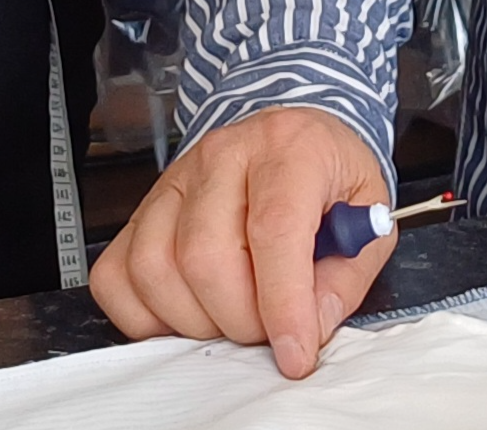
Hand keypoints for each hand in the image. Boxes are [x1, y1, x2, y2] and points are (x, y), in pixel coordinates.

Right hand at [90, 105, 391, 379]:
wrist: (296, 131)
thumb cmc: (330, 175)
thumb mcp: (369, 214)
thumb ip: (347, 276)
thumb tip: (311, 325)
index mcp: (289, 149)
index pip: (273, 231)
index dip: (283, 304)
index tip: (296, 354)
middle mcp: (223, 155)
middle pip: (206, 257)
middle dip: (241, 320)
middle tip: (270, 328)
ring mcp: (175, 180)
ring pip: (155, 268)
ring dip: (196, 320)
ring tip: (233, 315)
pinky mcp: (144, 208)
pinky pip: (118, 276)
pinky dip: (146, 315)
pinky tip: (189, 310)